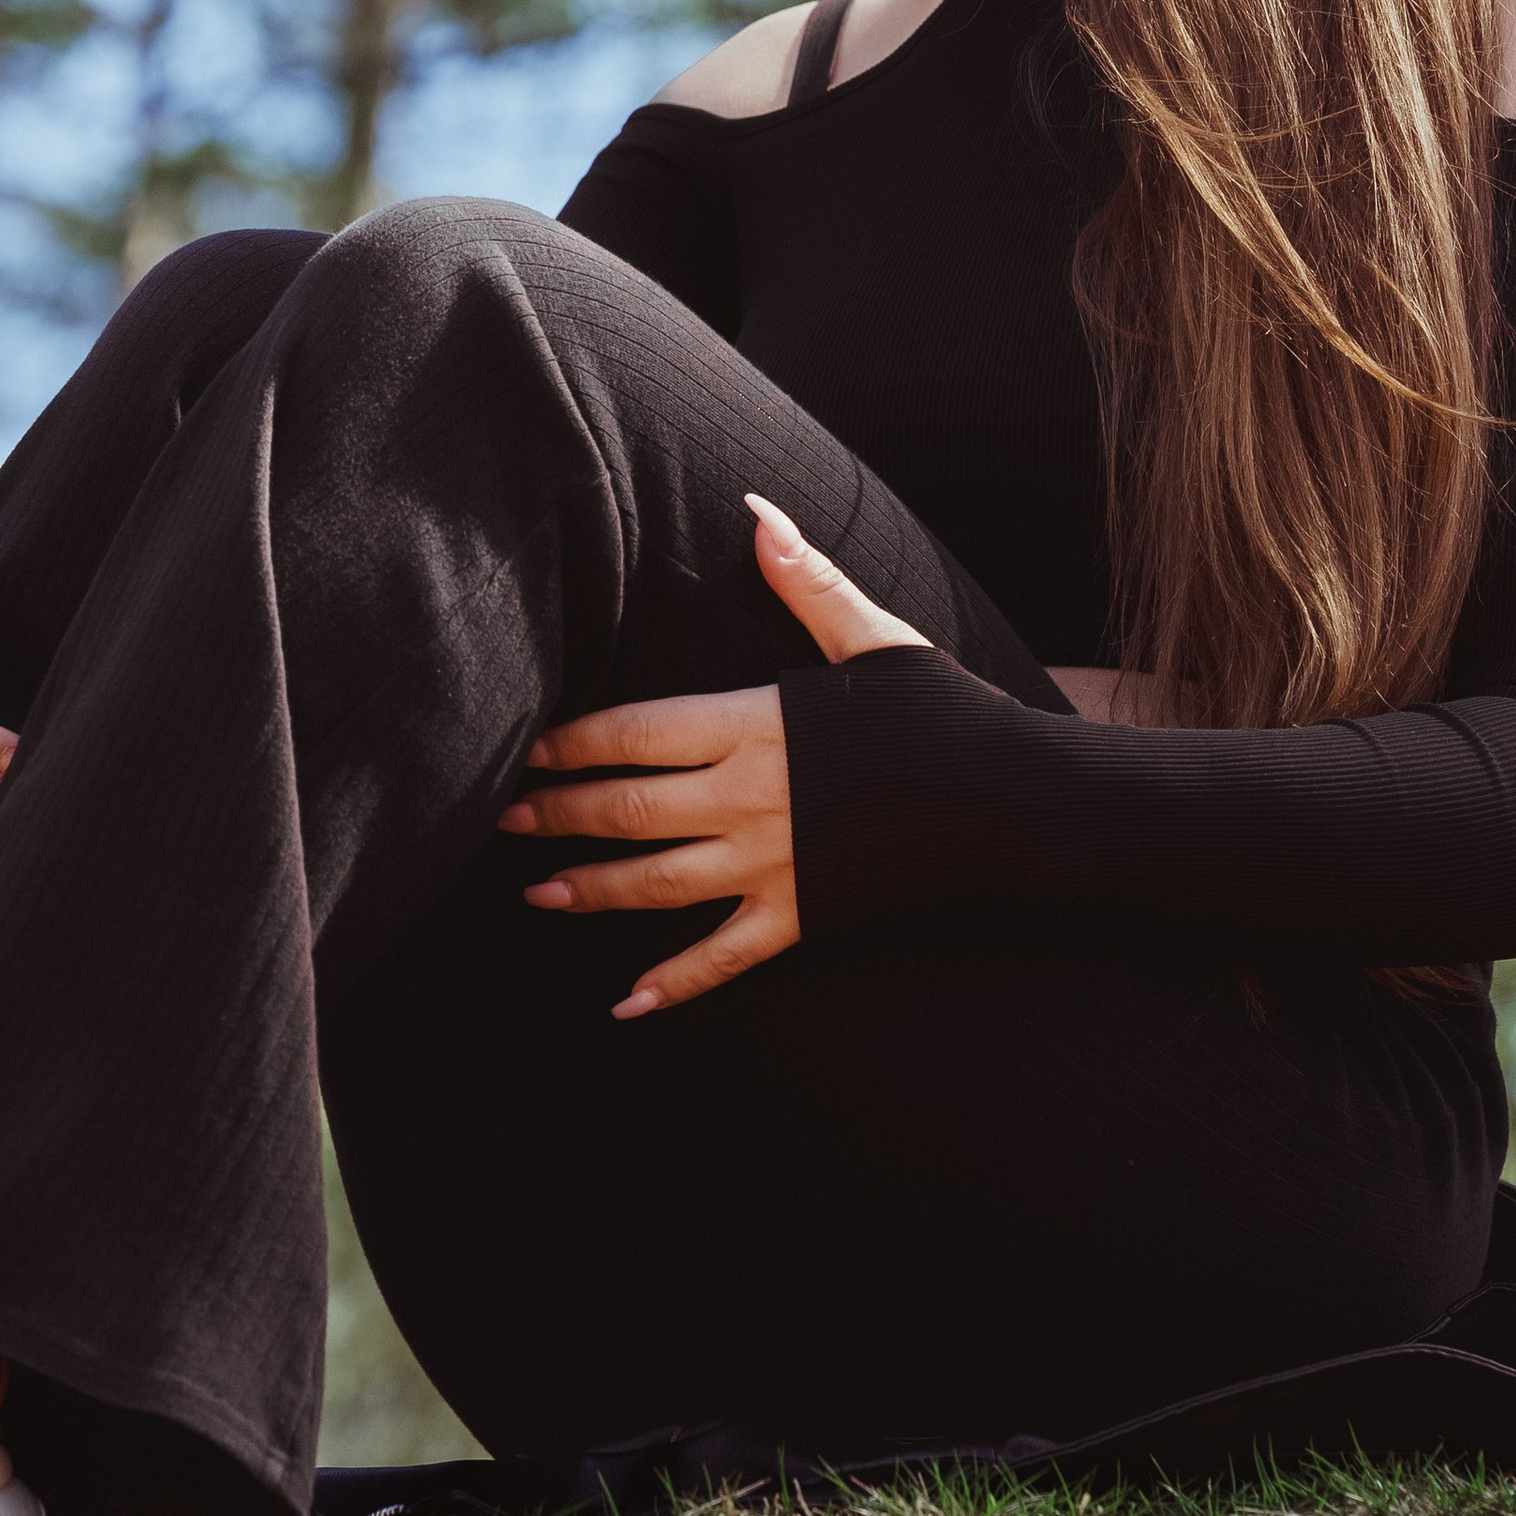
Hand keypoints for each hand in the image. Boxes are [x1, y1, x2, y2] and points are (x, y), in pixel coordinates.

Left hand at [496, 493, 931, 1017]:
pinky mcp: (801, 915)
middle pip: (630, 807)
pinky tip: (625, 1006)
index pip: (638, 730)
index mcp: (757, 725)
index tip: (524, 744)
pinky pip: (723, 958)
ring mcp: (772, 865)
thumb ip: (805, 581)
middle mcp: (750, 799)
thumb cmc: (942, 715)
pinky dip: (673, 985)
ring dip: (592, 890)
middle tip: (501, 816)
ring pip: (658, 884)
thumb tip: (755, 510)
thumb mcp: (874, 638)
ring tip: (538, 892)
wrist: (1013, 803)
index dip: (572, 740)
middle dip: (560, 813)